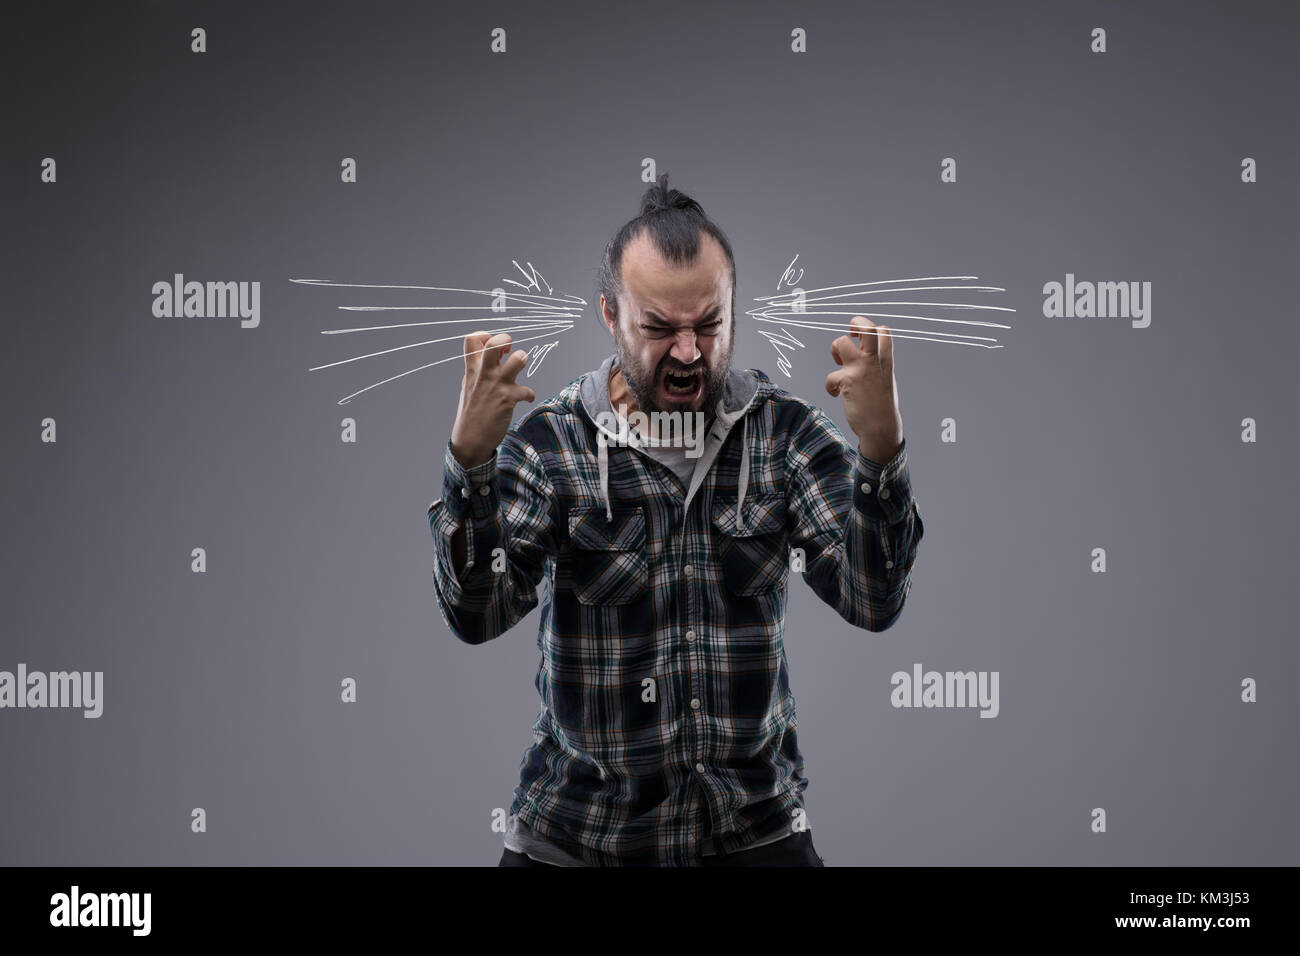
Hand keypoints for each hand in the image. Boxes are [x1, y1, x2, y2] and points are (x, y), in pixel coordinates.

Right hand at [449, 331, 535, 468]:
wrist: (470, 440)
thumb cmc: (471, 412)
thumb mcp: (468, 385)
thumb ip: (477, 368)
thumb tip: (491, 352)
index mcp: (471, 370)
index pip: (472, 339)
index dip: (486, 335)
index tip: (493, 348)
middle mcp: (484, 374)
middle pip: (495, 343)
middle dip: (506, 339)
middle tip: (509, 350)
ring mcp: (497, 386)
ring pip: (518, 359)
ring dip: (523, 359)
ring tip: (520, 368)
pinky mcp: (508, 399)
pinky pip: (527, 390)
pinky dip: (529, 394)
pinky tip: (526, 398)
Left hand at [825, 316, 903, 462]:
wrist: (881, 427)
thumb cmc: (881, 405)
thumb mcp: (885, 379)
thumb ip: (876, 364)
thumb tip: (859, 353)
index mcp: (886, 360)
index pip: (882, 331)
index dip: (869, 328)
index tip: (861, 337)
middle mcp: (874, 361)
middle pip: (866, 328)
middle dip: (856, 323)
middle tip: (850, 334)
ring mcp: (861, 369)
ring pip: (840, 342)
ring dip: (835, 351)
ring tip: (839, 365)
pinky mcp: (847, 381)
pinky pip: (830, 376)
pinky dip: (830, 386)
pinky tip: (836, 393)